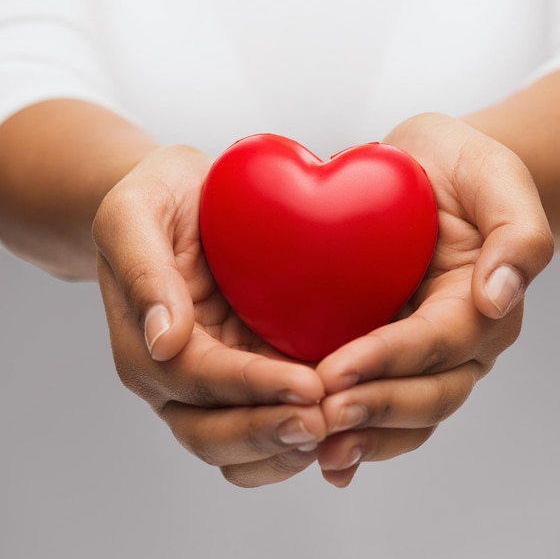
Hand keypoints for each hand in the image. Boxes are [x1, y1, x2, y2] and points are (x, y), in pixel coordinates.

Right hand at [93, 145, 325, 486]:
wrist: (182, 200)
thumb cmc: (157, 199)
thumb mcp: (134, 214)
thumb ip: (142, 272)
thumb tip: (163, 342)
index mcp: (145, 345)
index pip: (198, 380)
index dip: (252, 388)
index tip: (308, 387)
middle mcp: (177, 376)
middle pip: (213, 431)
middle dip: (270, 433)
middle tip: (328, 422)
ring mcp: (215, 379)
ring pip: (241, 443)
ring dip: (286, 446)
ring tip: (339, 429)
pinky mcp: (248, 368)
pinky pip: (269, 416)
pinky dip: (298, 432)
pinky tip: (340, 420)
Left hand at [315, 113, 553, 486]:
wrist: (434, 173)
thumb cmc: (465, 171)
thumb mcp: (497, 180)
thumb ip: (516, 235)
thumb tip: (498, 296)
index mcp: (483, 304)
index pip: (438, 341)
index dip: (389, 361)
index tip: (338, 373)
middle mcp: (459, 340)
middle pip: (427, 393)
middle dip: (374, 408)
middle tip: (321, 416)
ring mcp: (426, 351)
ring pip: (407, 412)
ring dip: (364, 435)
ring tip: (316, 445)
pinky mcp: (392, 349)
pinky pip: (382, 399)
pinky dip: (358, 432)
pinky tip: (322, 452)